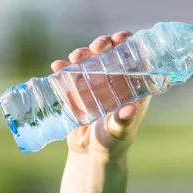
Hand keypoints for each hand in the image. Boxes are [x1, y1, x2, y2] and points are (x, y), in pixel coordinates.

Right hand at [50, 31, 150, 158]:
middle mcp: (115, 80)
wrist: (91, 154)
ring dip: (83, 53)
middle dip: (104, 44)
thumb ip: (124, 121)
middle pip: (111, 53)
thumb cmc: (114, 142)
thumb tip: (130, 109)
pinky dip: (63, 67)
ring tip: (75, 57)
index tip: (121, 38)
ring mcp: (95, 82)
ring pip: (90, 59)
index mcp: (133, 85)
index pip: (135, 58)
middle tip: (97, 47)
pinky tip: (57, 66)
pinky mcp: (77, 89)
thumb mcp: (120, 131)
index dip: (130, 44)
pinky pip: (70, 73)